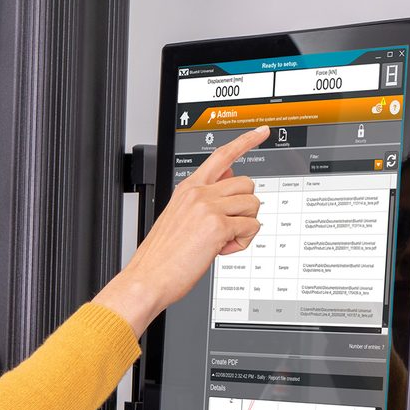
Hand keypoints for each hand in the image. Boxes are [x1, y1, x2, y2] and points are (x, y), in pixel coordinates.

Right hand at [96, 125, 268, 334]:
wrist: (147, 278)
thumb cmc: (160, 256)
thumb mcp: (177, 218)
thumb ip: (202, 198)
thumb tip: (228, 184)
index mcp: (187, 189)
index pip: (221, 156)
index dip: (245, 141)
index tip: (261, 132)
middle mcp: (198, 193)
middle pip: (247, 184)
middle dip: (245, 207)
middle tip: (228, 226)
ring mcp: (208, 208)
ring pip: (253, 204)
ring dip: (245, 225)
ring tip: (223, 240)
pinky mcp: (218, 226)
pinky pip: (251, 227)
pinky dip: (243, 242)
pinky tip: (222, 249)